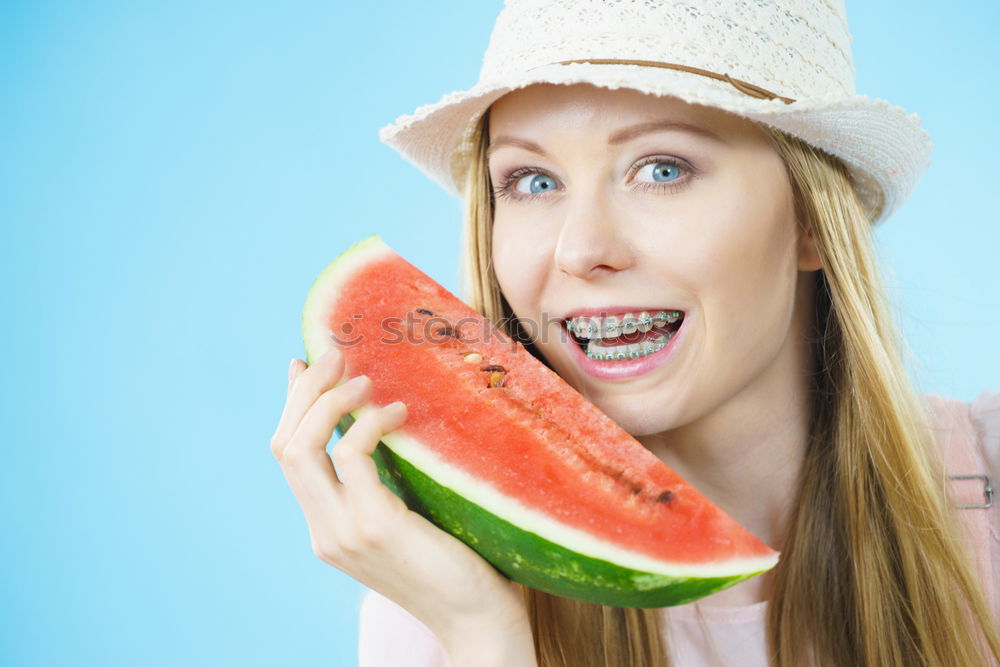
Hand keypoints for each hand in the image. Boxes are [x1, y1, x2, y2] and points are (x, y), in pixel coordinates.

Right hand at [270, 347, 533, 655]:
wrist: (478, 620)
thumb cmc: (457, 563)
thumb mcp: (407, 515)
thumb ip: (384, 479)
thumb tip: (378, 420)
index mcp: (327, 528)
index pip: (288, 457)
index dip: (292, 406)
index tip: (306, 365)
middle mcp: (324, 531)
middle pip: (284, 446)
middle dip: (304, 392)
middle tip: (334, 353)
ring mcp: (342, 532)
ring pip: (302, 446)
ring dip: (329, 399)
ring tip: (364, 376)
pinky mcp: (372, 526)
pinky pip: (352, 453)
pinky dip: (370, 421)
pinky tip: (399, 411)